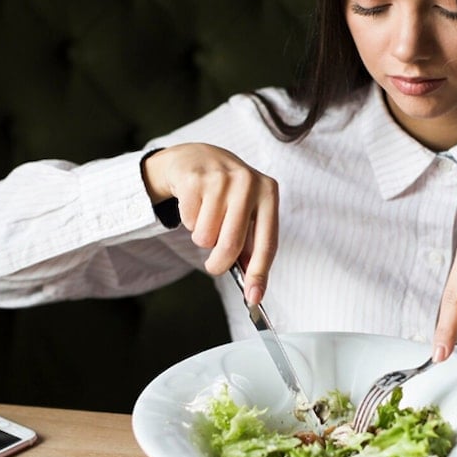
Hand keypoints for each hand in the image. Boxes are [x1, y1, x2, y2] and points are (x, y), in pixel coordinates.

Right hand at [141, 144, 277, 303]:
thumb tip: (253, 288)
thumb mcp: (247, 211)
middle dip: (219, 263)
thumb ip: (252, 245)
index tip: (253, 298)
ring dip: (201, 236)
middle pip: (231, 244)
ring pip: (205, 236)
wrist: (196, 158)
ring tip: (206, 218)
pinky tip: (195, 204)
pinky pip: (188, 222)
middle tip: (213, 266)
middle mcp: (248, 182)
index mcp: (268, 192)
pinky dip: (189, 221)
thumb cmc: (226, 194)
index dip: (259, 274)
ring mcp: (220, 178)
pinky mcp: (194, 179)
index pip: (267, 243)